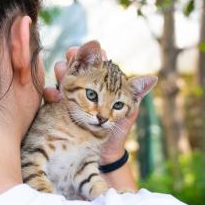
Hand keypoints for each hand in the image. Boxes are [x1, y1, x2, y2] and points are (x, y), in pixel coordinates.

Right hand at [44, 45, 139, 164]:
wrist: (104, 154)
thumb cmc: (117, 131)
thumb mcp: (126, 111)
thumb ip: (133, 94)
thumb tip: (153, 78)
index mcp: (101, 82)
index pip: (96, 61)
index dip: (94, 52)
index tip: (95, 49)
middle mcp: (85, 85)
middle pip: (75, 63)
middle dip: (73, 57)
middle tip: (72, 54)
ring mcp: (70, 95)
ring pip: (61, 75)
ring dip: (61, 70)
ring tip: (61, 71)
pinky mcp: (59, 108)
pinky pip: (50, 96)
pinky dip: (51, 93)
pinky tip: (55, 96)